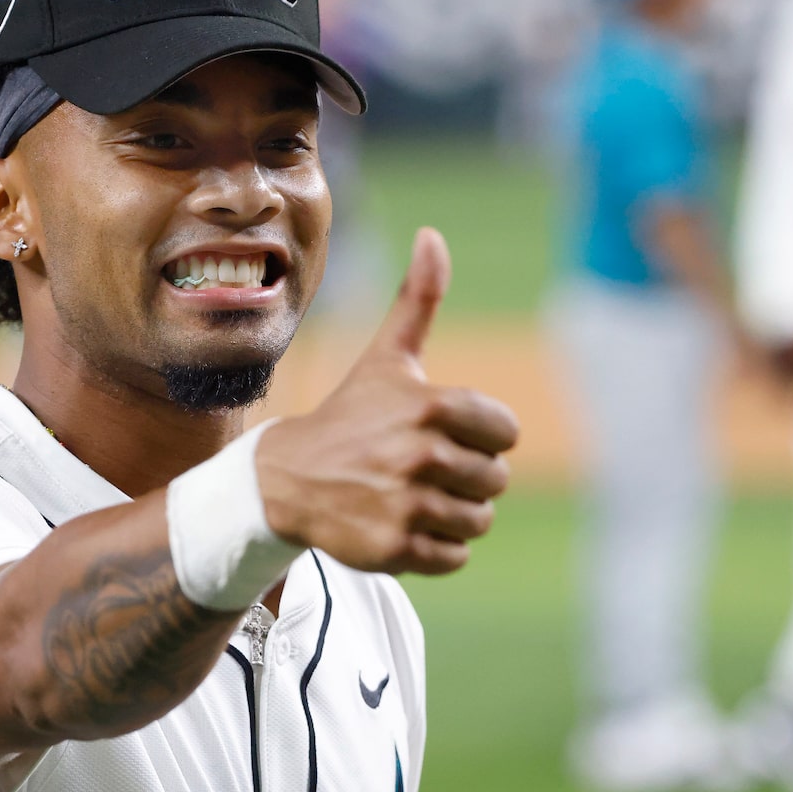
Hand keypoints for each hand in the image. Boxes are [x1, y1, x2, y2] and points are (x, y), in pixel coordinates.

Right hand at [255, 227, 518, 575]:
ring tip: (411, 500)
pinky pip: (455, 557)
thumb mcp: (386, 359)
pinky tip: (401, 526)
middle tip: (418, 472)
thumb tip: (432, 235)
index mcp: (433, 405)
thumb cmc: (348, 417)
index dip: (478, 438)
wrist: (286, 481)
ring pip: (478, 521)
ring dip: (452, 516)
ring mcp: (409, 504)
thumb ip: (418, 301)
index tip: (437, 435)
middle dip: (465, 480)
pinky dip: (435, 549)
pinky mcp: (397, 547)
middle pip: (495, 481)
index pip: (506, 434)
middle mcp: (422, 453)